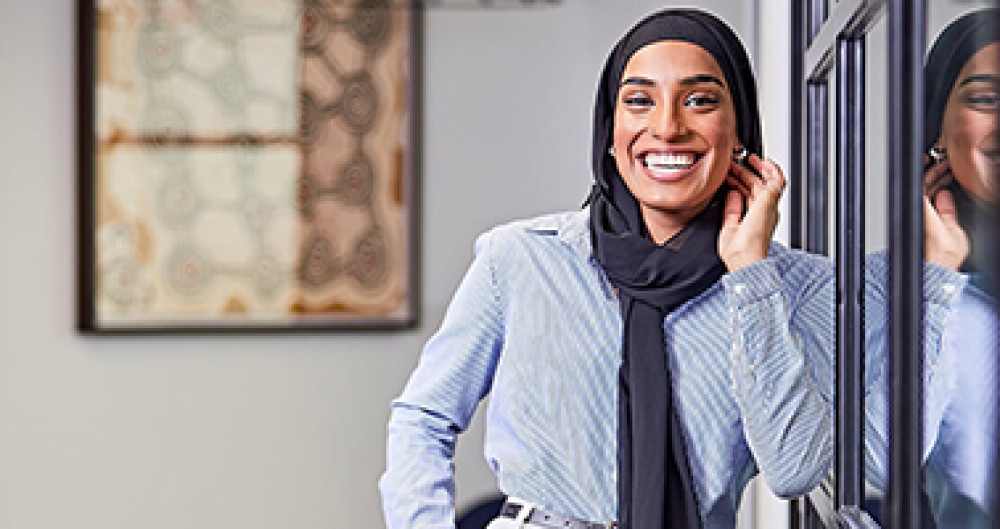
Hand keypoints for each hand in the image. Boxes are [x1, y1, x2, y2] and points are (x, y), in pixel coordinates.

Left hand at [718, 154, 784, 271]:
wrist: (745, 258)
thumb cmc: (738, 252)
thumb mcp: (729, 225)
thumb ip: (732, 209)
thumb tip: (732, 193)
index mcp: (756, 219)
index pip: (750, 196)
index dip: (740, 184)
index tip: (729, 177)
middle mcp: (765, 212)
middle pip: (757, 187)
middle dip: (744, 175)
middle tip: (732, 166)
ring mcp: (769, 207)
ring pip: (766, 182)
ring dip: (753, 169)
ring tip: (743, 160)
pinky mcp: (770, 202)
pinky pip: (777, 181)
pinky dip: (771, 169)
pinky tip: (763, 161)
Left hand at [923, 159, 968, 269]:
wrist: (938, 275)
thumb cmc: (944, 260)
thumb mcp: (955, 234)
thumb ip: (948, 213)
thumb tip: (944, 196)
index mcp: (926, 218)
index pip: (919, 189)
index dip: (923, 173)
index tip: (929, 162)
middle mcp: (919, 219)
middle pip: (920, 190)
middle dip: (931, 175)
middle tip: (943, 166)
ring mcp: (919, 222)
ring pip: (923, 196)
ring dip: (933, 184)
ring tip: (945, 174)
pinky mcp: (921, 225)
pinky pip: (925, 205)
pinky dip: (933, 195)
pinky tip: (941, 190)